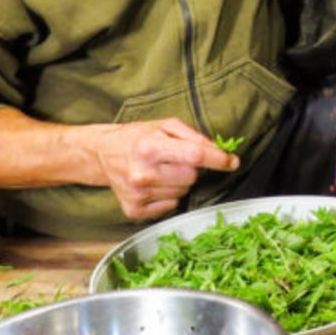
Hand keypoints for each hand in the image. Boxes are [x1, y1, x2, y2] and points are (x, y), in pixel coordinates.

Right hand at [89, 117, 237, 220]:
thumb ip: (194, 135)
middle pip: (191, 177)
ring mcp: (137, 193)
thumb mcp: (165, 125)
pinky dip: (168, 196)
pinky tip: (155, 184)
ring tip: (162, 171)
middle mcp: (142, 173)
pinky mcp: (133, 209)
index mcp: (150, 147)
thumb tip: (217, 150)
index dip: (218, 159)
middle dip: (191, 168)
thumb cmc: (138, 136)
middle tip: (176, 160)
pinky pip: (170, 205)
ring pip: (182, 192)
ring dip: (179, 182)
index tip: (233, 162)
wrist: (103, 153)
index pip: (194, 156)